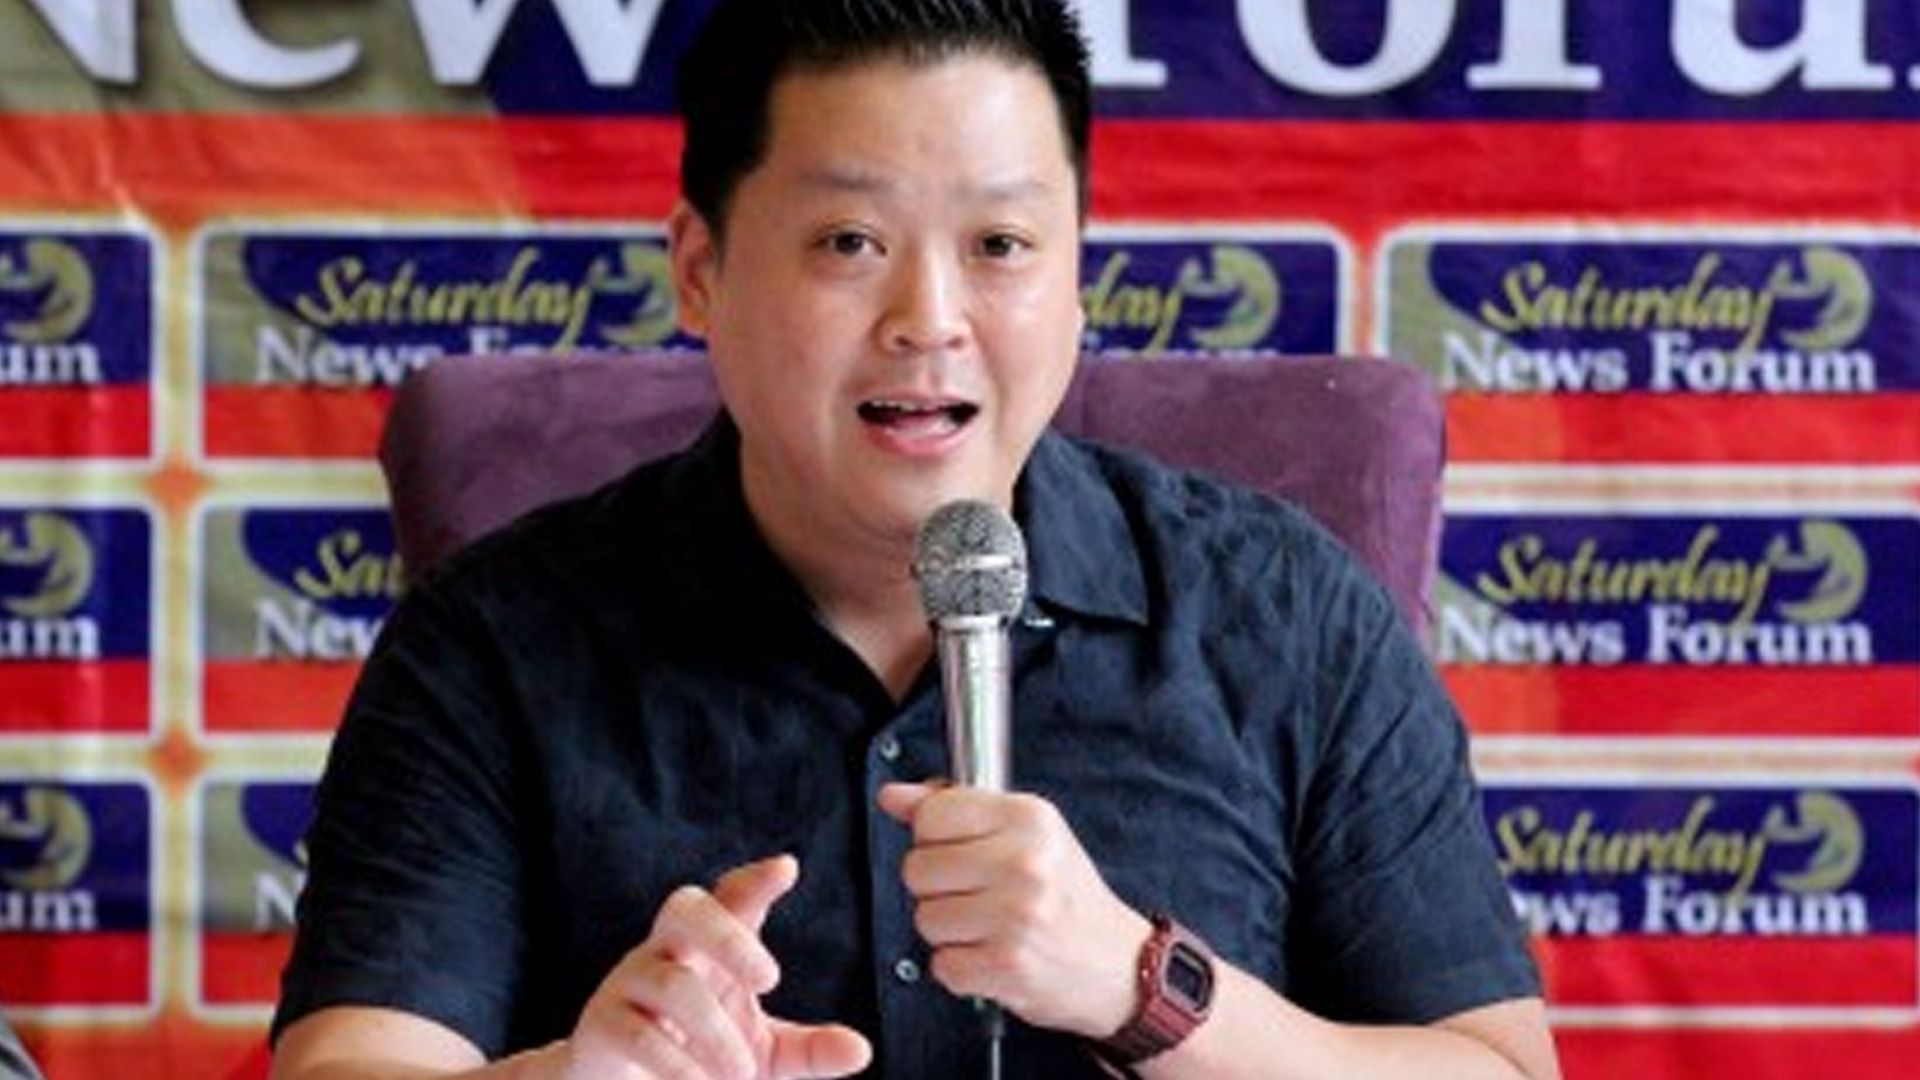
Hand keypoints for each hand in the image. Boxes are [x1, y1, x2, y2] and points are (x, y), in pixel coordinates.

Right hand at [560, 855, 871, 1079]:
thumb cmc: (700, 1059)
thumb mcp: (763, 1056)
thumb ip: (810, 1052)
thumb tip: (861, 1050)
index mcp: (709, 948)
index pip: (730, 898)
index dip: (754, 881)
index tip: (786, 869)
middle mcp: (668, 952)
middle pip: (687, 909)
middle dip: (729, 936)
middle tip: (770, 979)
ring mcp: (630, 984)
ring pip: (676, 985)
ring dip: (716, 1034)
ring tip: (742, 1073)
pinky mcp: (602, 1026)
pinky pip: (639, 1035)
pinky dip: (676, 1064)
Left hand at [878, 783, 1150, 1039]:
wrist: (1119, 964)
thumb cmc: (1064, 894)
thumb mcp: (1022, 833)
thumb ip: (953, 808)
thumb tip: (892, 796)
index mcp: (1028, 817)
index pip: (932, 814)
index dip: (934, 837)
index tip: (961, 851)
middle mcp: (1023, 862)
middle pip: (917, 869)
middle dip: (938, 887)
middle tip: (980, 895)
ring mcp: (1016, 916)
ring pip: (925, 919)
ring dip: (949, 931)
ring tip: (990, 928)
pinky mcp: (1008, 966)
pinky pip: (942, 965)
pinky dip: (961, 969)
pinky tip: (993, 956)